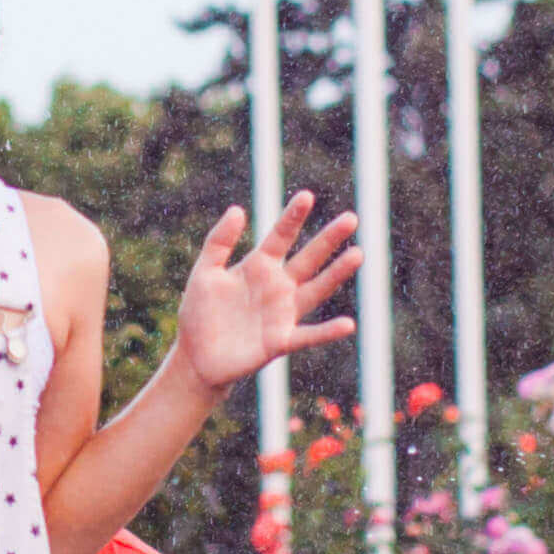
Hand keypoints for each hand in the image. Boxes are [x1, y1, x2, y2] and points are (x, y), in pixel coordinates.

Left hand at [170, 195, 363, 395]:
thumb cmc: (199, 313)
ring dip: (336, 274)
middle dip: (328, 239)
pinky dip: (327, 331)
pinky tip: (348, 324)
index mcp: (259, 266)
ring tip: (357, 253)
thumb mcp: (204, 272)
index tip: (307, 196)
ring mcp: (282, 314)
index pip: (280, 237)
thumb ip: (219, 242)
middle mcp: (278, 287)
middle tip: (351, 218)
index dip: (292, 217)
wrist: (196, 357)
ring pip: (316, 290)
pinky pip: (308, 335)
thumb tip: (238, 209)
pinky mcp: (280, 341)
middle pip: (308, 258)